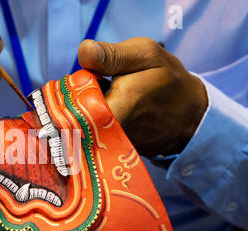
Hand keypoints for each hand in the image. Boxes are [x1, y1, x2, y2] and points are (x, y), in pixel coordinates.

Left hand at [78, 37, 207, 156]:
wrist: (189, 113)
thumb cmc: (167, 80)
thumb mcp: (146, 55)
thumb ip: (112, 55)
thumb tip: (83, 51)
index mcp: (117, 110)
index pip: (74, 111)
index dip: (69, 96)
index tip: (81, 82)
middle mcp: (112, 135)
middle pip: (75, 120)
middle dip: (75, 101)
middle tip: (94, 85)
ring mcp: (112, 147)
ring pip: (82, 128)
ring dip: (84, 111)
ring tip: (103, 96)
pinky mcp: (113, 151)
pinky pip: (92, 135)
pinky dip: (93, 120)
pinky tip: (107, 110)